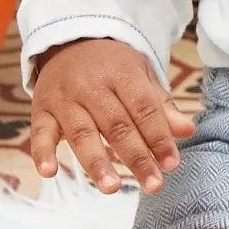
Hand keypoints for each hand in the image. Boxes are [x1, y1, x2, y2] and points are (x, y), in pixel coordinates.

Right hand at [29, 38, 196, 194]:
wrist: (69, 40)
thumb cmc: (113, 66)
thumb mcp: (141, 76)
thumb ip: (161, 106)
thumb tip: (188, 131)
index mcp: (121, 73)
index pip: (144, 109)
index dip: (159, 137)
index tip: (171, 164)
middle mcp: (91, 85)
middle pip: (116, 125)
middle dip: (136, 157)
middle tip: (153, 186)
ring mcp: (63, 97)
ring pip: (81, 132)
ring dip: (96, 162)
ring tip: (111, 188)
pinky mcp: (41, 109)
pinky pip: (40, 132)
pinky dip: (42, 153)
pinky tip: (49, 172)